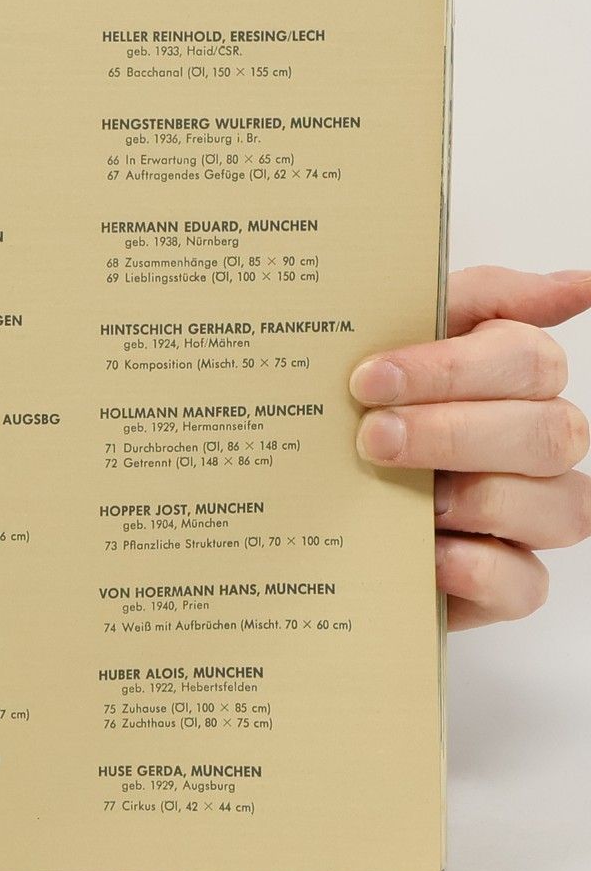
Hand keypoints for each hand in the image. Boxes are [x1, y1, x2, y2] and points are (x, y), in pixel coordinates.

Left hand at [351, 267, 590, 628]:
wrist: (306, 502)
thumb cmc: (361, 412)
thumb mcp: (394, 340)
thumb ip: (478, 301)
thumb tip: (581, 284)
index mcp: (514, 382)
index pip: (526, 361)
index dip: (449, 369)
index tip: (368, 380)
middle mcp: (535, 447)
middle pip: (549, 432)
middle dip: (454, 432)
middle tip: (372, 437)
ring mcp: (528, 519)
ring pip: (562, 508)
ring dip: (478, 497)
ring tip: (406, 496)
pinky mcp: (503, 585)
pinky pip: (527, 583)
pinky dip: (477, 567)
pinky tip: (427, 553)